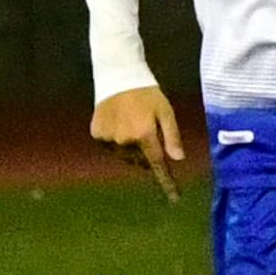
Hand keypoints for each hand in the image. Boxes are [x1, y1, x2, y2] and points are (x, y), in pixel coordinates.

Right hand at [90, 84, 191, 199]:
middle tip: (148, 133)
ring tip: (132, 125)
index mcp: (144, 134)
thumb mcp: (165, 111)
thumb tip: (177, 159)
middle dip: (147, 154)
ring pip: (125, 155)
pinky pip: (111, 147)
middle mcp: (125, 140)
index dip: (167, 182)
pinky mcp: (97, 134)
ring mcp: (109, 139)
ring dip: (131, 149)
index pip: (158, 165)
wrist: (118, 75)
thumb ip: (172, 136)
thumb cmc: (147, 93)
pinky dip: (116, 141)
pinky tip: (118, 123)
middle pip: (140, 160)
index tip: (174, 199)